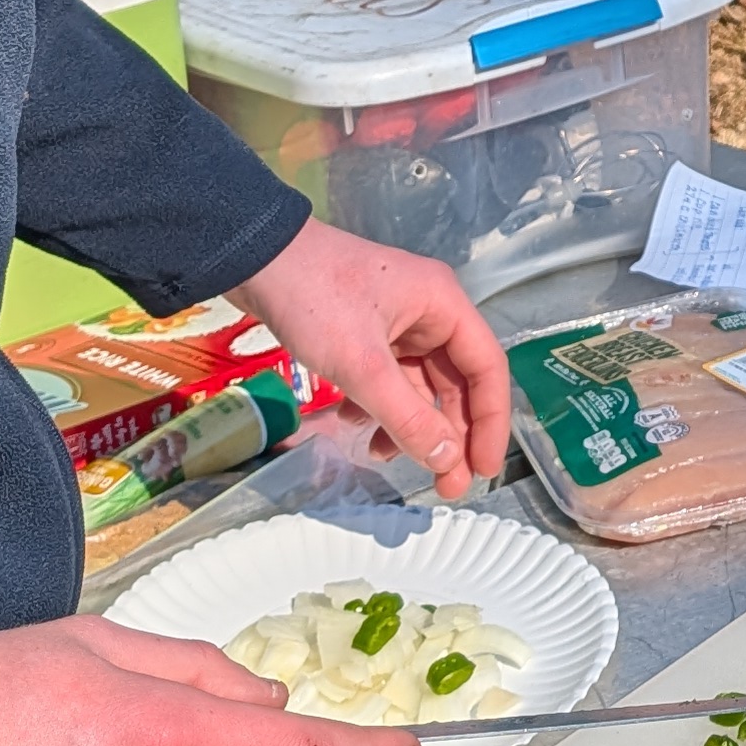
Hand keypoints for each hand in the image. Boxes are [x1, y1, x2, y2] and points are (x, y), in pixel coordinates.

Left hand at [239, 221, 507, 499]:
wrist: (255, 258)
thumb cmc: (314, 300)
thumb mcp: (362, 365)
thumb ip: (408, 417)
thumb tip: (448, 460)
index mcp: (444, 305)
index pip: (486, 369)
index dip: (490, 423)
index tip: (483, 470)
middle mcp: (428, 312)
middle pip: (454, 382)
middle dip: (447, 435)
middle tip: (444, 487)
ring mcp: (396, 322)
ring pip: (417, 385)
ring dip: (407, 424)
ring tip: (384, 458)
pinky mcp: (366, 331)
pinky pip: (386, 378)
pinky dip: (376, 406)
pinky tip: (353, 425)